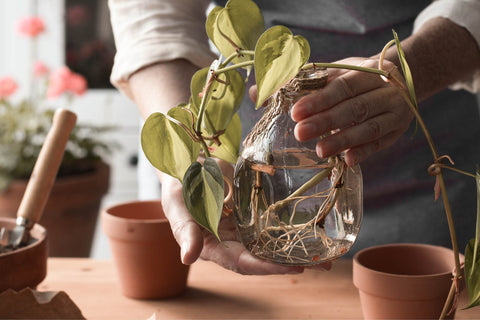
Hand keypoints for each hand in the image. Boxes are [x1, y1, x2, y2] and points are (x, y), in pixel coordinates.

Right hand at [159, 169, 331, 274]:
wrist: (186, 164)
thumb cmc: (177, 187)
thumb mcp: (177, 207)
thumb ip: (184, 231)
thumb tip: (187, 259)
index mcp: (213, 247)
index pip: (242, 263)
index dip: (267, 267)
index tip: (294, 268)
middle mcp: (232, 242)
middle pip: (264, 258)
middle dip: (293, 263)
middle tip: (325, 266)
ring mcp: (244, 228)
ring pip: (273, 242)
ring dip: (298, 248)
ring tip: (329, 253)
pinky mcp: (252, 212)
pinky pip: (273, 222)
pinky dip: (292, 227)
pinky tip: (314, 227)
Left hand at [290, 58, 412, 165]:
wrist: (403, 78)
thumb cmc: (358, 77)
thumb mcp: (339, 71)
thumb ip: (308, 81)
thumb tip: (265, 93)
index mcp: (368, 71)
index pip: (342, 86)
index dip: (319, 100)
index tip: (296, 113)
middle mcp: (386, 91)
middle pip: (355, 108)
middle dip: (326, 121)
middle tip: (300, 133)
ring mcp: (395, 112)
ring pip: (369, 128)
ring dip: (343, 140)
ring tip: (320, 151)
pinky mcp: (396, 132)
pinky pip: (380, 144)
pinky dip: (364, 152)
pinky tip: (348, 160)